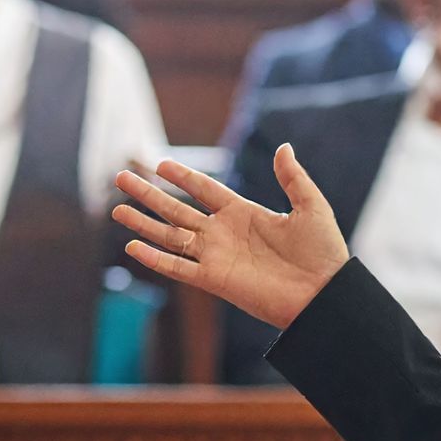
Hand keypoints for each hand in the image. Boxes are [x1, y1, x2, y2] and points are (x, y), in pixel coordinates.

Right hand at [113, 149, 349, 329]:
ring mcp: (216, 256)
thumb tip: (284, 147)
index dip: (182, 176)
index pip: (204, 189)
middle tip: (121, 177)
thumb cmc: (322, 252)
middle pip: (177, 209)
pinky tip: (132, 247)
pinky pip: (178, 267)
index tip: (159, 163)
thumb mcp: (311, 207)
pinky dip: (155, 258)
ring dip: (143, 223)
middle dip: (149, 193)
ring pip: (170, 235)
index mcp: (243, 213)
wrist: (324, 294)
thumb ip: (293, 177)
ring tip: (116, 209)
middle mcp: (223, 233)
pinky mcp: (214, 280)